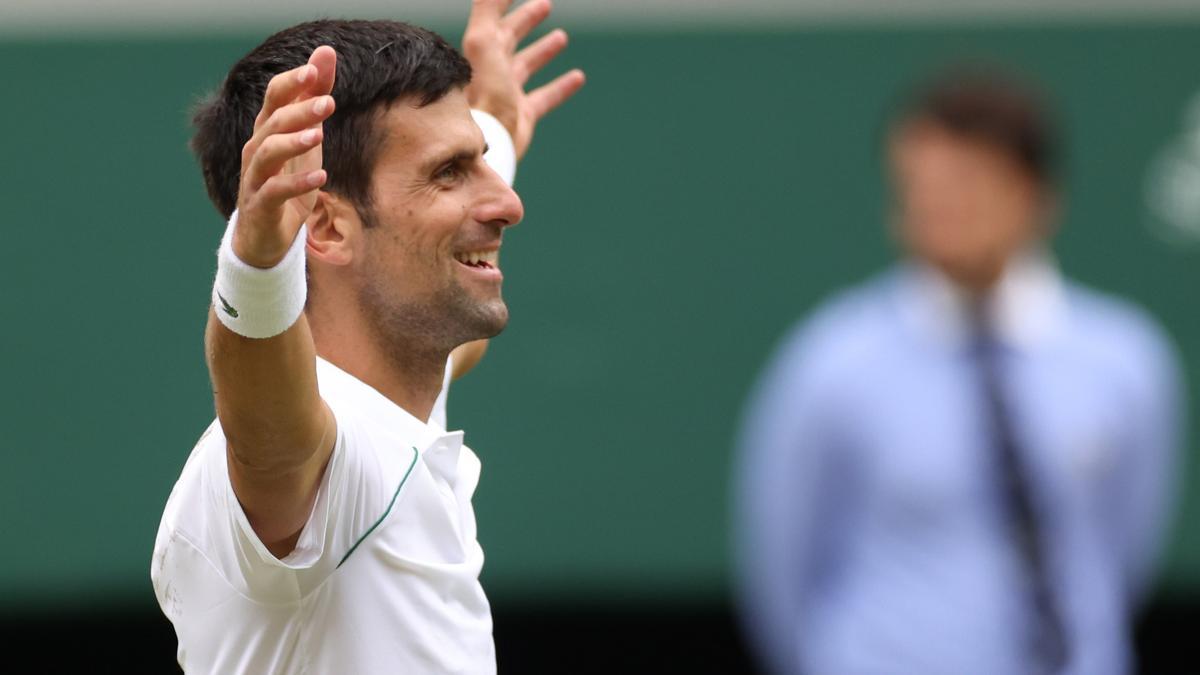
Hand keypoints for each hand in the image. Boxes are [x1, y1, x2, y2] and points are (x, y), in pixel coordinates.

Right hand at [235, 47, 337, 267]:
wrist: (266, 235)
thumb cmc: (287, 179)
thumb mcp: (307, 138)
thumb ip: (314, 98)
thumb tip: (326, 52)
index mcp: (267, 130)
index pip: (273, 97)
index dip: (292, 82)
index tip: (316, 69)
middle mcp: (256, 149)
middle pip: (273, 122)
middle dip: (300, 110)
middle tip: (328, 103)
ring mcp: (255, 177)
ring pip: (267, 152)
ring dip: (293, 141)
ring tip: (318, 135)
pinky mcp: (260, 205)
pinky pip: (275, 190)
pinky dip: (297, 183)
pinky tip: (321, 176)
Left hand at [462, 0, 584, 159]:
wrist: (488, 141)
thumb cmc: (484, 91)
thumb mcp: (483, 41)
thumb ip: (487, 8)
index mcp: (482, 50)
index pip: (497, 18)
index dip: (509, 2)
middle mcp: (493, 70)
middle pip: (511, 38)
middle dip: (527, 20)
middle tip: (545, 5)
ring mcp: (508, 93)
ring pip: (528, 65)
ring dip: (544, 50)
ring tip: (561, 37)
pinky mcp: (523, 115)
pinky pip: (545, 96)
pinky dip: (562, 86)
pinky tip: (578, 77)